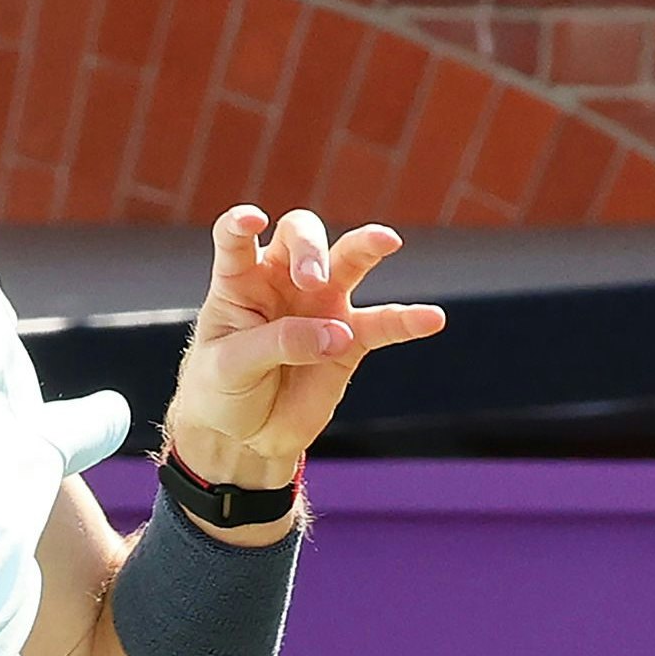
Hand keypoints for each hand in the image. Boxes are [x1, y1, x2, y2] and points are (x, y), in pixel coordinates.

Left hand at [163, 205, 447, 490]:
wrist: (246, 436)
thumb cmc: (223, 388)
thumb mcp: (232, 366)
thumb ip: (279, 342)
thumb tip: (339, 333)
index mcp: (239, 279)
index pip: (235, 237)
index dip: (241, 223)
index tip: (252, 220)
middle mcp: (282, 279)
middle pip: (301, 235)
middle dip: (309, 248)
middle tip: (311, 280)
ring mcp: (320, 304)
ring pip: (350, 260)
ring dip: (366, 247)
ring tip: (386, 242)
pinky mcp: (350, 338)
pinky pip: (385, 323)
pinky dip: (408, 320)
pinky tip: (431, 318)